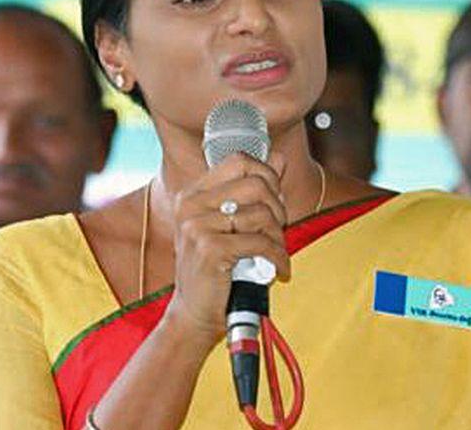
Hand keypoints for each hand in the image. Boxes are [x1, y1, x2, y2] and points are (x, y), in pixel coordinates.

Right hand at [163, 152, 289, 345]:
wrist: (193, 313)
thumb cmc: (214, 270)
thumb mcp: (231, 225)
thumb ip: (253, 191)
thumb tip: (279, 157)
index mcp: (193, 194)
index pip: (239, 160)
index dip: (266, 175)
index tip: (274, 200)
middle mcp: (190, 205)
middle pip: (255, 183)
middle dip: (278, 207)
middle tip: (279, 228)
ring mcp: (197, 226)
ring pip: (261, 213)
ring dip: (279, 235)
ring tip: (276, 251)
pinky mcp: (210, 249)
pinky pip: (260, 242)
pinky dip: (278, 257)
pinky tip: (278, 269)